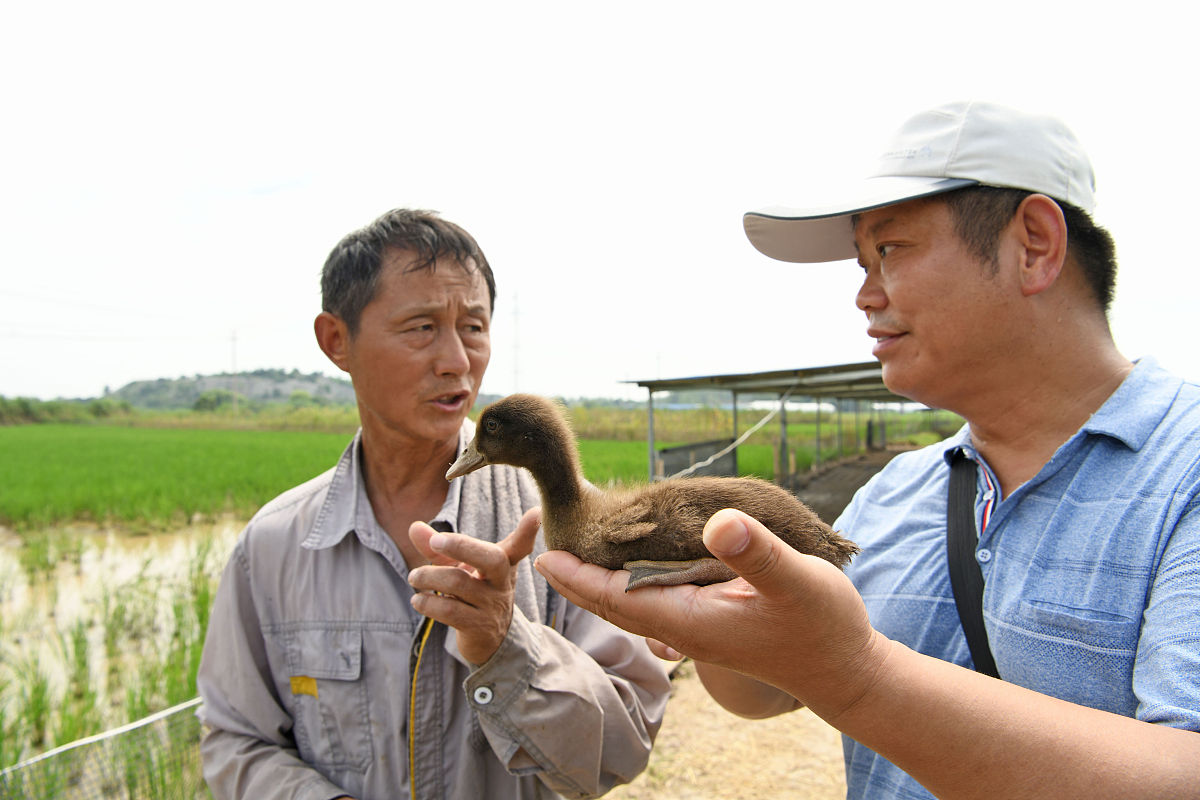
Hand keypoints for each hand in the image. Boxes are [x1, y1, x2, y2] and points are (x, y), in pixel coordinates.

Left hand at [408, 507, 541, 664]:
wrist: (489, 640)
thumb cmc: (474, 592)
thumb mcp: (460, 567)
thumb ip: (438, 548)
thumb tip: (414, 526)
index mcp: (504, 562)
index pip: (520, 544)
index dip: (528, 530)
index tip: (536, 512)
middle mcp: (503, 582)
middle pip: (491, 559)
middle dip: (462, 546)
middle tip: (435, 541)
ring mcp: (493, 606)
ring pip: (459, 583)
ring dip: (429, 576)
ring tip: (414, 577)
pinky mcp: (479, 628)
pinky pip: (450, 610)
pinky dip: (428, 602)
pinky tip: (418, 600)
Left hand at [535, 508, 887, 717]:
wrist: (846, 669)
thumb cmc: (823, 627)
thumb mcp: (796, 582)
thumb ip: (757, 553)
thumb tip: (718, 523)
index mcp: (691, 620)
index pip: (618, 598)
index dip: (580, 577)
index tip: (543, 555)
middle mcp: (684, 626)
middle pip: (614, 603)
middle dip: (578, 577)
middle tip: (543, 544)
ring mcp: (695, 626)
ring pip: (632, 602)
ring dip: (600, 578)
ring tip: (573, 548)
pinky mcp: (709, 620)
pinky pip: (655, 599)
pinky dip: (631, 578)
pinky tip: (630, 559)